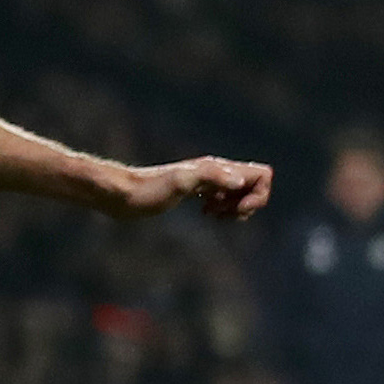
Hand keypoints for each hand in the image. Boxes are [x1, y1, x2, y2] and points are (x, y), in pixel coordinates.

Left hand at [112, 157, 272, 221]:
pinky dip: (223, 209)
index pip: (262, 174)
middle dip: (248, 204)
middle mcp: (215, 172)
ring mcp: (206, 182)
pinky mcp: (194, 192)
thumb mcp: (178, 183)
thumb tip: (240, 182)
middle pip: (255, 184)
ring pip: (240, 192)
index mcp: (217, 168)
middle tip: (222, 214)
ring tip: (212, 215)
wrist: (122, 195)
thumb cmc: (147, 191)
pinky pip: (224, 198)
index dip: (258, 195)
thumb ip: (209, 177)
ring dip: (236, 209)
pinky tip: (204, 213)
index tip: (236, 209)